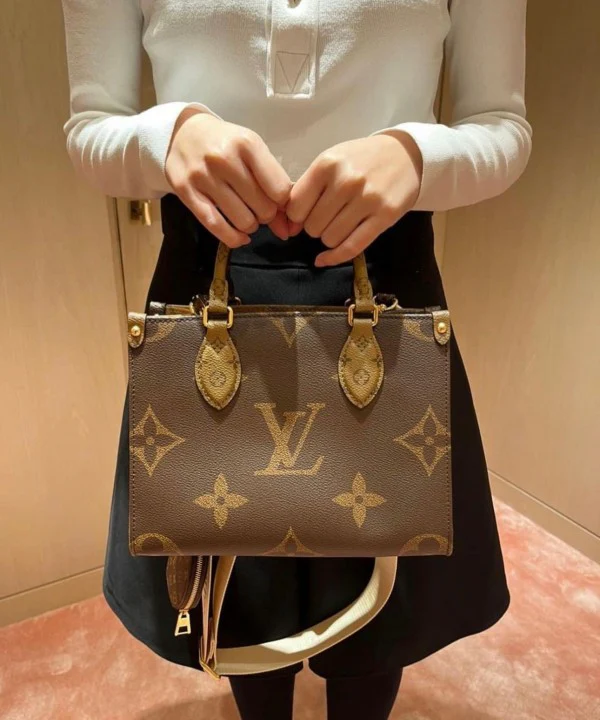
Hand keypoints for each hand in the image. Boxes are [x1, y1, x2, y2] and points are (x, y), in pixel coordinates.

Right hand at [165, 107, 293, 246]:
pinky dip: (234, 238)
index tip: (277, 201)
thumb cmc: (226, 144)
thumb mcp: (253, 153)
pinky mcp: (185, 191)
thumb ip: (272, 185)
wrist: (184, 132)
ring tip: (247, 216)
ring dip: (251, 225)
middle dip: (266, 215)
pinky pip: (216, 226)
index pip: (280, 190)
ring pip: (243, 221)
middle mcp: (224, 159)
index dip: (283, 202)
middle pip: (263, 208)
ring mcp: (203, 176)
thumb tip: (287, 230)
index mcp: (247, 144)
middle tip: (259, 208)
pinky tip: (240, 237)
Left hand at [284, 132, 422, 265]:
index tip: (303, 216)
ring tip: (339, 224)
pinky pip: (351, 247)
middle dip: (314, 227)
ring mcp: (367, 199)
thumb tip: (289, 225)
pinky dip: (334, 258)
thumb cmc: (362, 160)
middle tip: (326, 218)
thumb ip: (307, 189)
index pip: (296, 206)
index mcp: (328, 164)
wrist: (406, 154)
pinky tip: (323, 259)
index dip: (295, 217)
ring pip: (330, 238)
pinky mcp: (385, 217)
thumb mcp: (332, 161)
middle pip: (312, 226)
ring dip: (329, 238)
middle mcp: (347, 181)